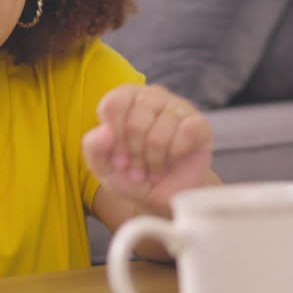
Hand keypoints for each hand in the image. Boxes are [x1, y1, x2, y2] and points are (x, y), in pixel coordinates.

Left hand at [83, 83, 211, 215]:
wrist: (163, 196)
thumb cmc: (131, 174)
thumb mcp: (103, 166)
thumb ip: (93, 147)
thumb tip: (104, 131)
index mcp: (125, 97)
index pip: (113, 105)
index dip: (114, 138)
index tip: (118, 157)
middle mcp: (152, 95)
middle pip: (135, 123)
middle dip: (134, 154)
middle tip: (138, 167)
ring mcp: (177, 106)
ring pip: (160, 132)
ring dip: (154, 159)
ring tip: (154, 167)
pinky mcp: (199, 122)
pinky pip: (186, 133)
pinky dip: (175, 154)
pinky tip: (172, 159)